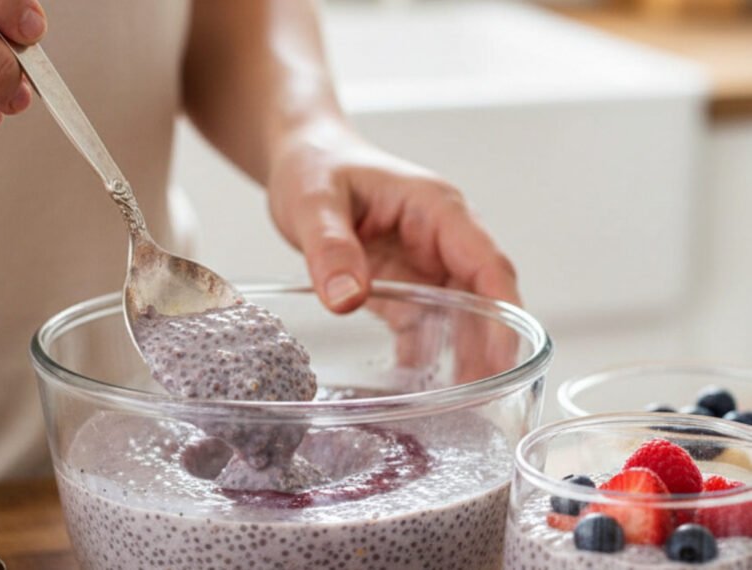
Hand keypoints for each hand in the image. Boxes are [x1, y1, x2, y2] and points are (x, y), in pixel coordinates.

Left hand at [268, 122, 520, 381]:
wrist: (303, 158)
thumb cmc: (316, 164)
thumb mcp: (315, 201)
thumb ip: (331, 247)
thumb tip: (346, 300)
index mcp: (436, 209)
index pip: (485, 262)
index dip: (502, 309)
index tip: (505, 354)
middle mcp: (439, 239)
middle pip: (481, 297)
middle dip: (487, 346)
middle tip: (481, 398)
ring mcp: (423, 263)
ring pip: (456, 315)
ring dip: (460, 356)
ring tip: (457, 404)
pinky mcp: (402, 283)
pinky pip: (420, 323)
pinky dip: (421, 353)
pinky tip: (414, 386)